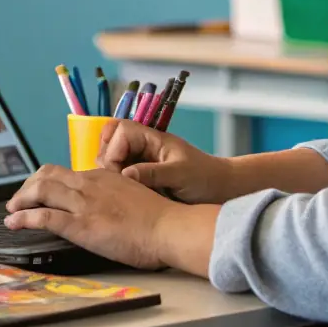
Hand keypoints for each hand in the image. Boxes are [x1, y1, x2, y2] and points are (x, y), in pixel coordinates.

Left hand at [4, 164, 174, 268]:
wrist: (167, 227)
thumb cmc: (157, 217)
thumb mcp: (133, 194)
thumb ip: (114, 193)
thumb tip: (105, 201)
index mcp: (101, 176)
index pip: (64, 172)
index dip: (44, 181)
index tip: (36, 191)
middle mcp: (88, 184)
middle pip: (46, 176)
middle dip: (27, 187)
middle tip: (18, 201)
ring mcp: (83, 203)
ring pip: (41, 191)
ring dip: (20, 201)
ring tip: (11, 212)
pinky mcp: (81, 225)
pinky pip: (45, 217)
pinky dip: (24, 218)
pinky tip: (14, 223)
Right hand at [98, 121, 230, 203]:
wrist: (221, 190)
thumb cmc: (205, 178)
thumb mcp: (180, 175)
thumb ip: (153, 173)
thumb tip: (126, 174)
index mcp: (153, 138)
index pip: (121, 131)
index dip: (114, 149)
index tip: (117, 173)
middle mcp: (144, 145)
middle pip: (111, 140)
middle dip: (106, 158)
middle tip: (112, 181)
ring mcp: (142, 159)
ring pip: (113, 156)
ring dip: (109, 170)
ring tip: (117, 189)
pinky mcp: (141, 175)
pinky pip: (120, 172)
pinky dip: (115, 180)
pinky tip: (121, 196)